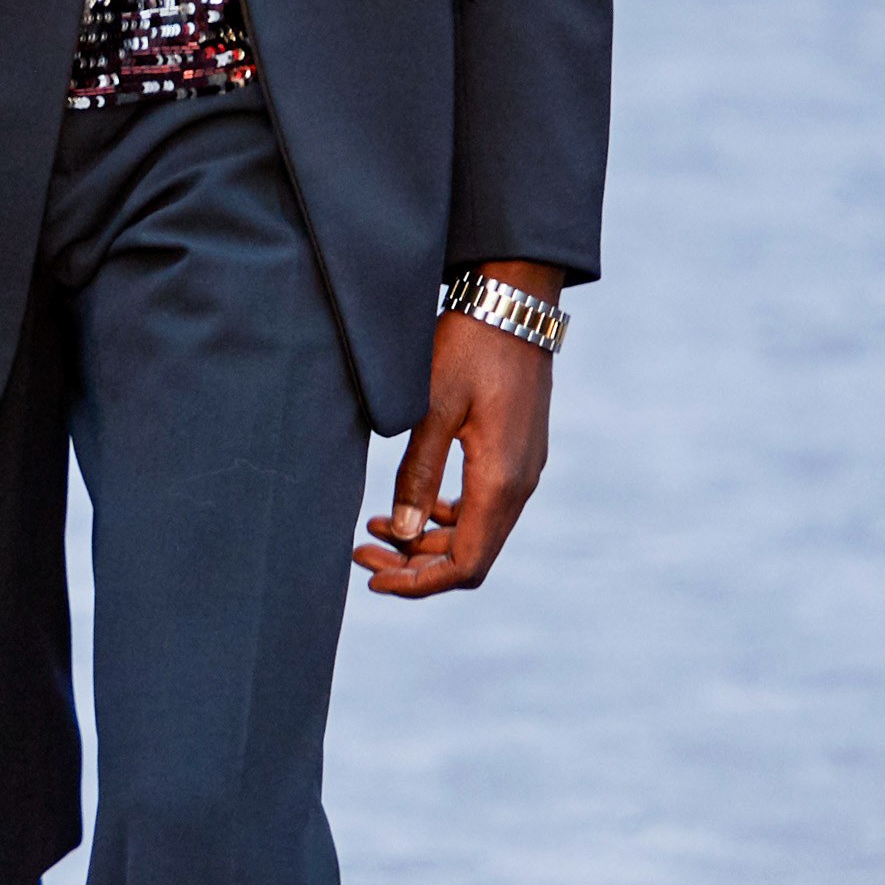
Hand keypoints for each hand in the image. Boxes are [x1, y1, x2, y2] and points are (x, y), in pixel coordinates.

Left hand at [355, 265, 558, 598]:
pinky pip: (484, 505)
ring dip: (427, 540)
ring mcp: (523, 469)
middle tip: (361, 552)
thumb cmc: (470, 345)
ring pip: (477, 533)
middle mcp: (520, 483)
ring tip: (375, 528)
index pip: (465, 564)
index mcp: (501, 480)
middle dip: (415, 564)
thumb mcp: (431, 406)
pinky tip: (411, 501)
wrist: (515, 302)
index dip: (418, 582)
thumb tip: (400, 533)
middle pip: (471, 556)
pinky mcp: (517, 453)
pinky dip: (446, 516)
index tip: (373, 578)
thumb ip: (417, 474)